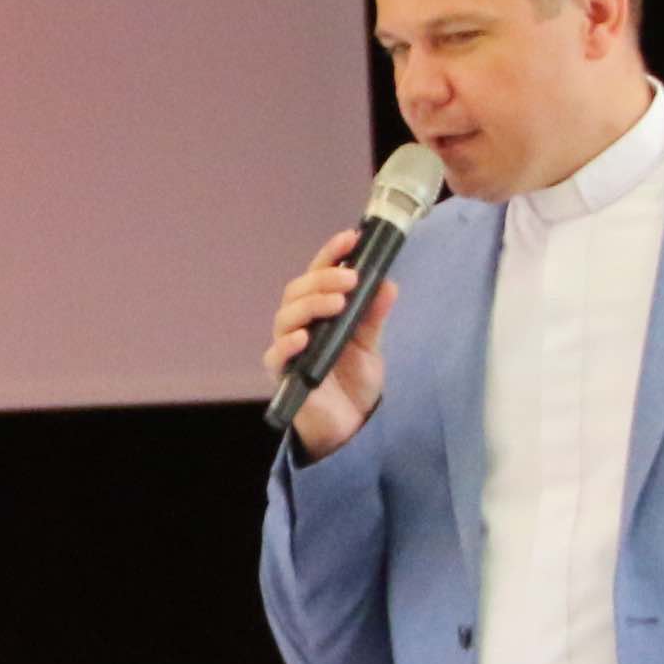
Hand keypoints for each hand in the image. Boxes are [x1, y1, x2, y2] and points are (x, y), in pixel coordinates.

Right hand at [267, 229, 400, 459]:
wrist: (351, 426)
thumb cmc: (353, 381)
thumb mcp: (370, 344)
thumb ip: (373, 315)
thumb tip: (388, 283)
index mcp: (319, 310)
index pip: (319, 274)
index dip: (332, 254)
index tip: (352, 237)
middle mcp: (299, 324)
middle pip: (298, 291)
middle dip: (323, 280)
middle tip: (350, 279)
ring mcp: (288, 348)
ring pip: (286, 316)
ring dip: (310, 305)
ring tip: (336, 304)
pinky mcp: (283, 376)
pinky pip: (276, 356)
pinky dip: (287, 344)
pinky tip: (303, 338)